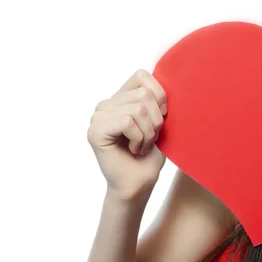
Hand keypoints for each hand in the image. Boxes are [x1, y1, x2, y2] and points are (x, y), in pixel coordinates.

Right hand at [88, 69, 167, 201]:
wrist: (139, 185)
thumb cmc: (150, 156)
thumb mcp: (159, 121)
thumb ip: (157, 98)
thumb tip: (166, 78)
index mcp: (119, 98)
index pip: (142, 76)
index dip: (159, 96)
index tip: (159, 120)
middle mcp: (105, 105)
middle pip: (144, 94)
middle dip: (156, 120)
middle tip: (148, 139)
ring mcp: (97, 117)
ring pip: (138, 108)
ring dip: (148, 133)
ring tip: (141, 146)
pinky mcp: (95, 131)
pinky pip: (128, 121)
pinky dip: (139, 139)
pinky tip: (133, 150)